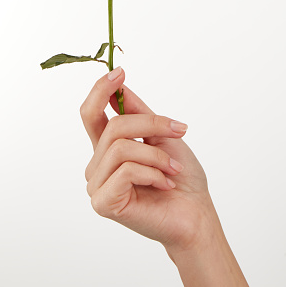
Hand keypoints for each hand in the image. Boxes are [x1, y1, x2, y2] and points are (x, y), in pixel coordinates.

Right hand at [81, 66, 209, 250]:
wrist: (195, 214)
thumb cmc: (180, 177)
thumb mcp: (162, 136)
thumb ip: (137, 113)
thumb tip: (120, 86)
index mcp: (107, 148)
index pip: (90, 114)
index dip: (100, 90)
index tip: (119, 72)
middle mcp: (97, 165)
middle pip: (113, 126)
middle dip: (151, 124)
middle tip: (179, 131)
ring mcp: (97, 185)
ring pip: (120, 147)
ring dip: (156, 154)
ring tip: (172, 169)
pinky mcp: (104, 202)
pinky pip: (126, 170)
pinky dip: (152, 172)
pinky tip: (164, 184)